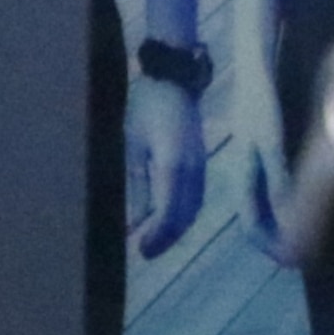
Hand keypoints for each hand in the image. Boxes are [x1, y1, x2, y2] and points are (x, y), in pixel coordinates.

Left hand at [127, 81, 206, 255]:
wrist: (174, 82)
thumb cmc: (145, 108)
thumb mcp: (132, 145)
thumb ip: (136, 186)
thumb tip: (134, 222)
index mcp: (172, 162)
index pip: (169, 210)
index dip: (157, 234)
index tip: (141, 249)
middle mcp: (192, 167)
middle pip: (184, 214)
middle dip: (166, 238)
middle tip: (145, 252)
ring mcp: (200, 165)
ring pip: (193, 209)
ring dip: (176, 230)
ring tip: (155, 244)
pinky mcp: (201, 163)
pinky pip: (196, 197)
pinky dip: (184, 216)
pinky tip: (170, 225)